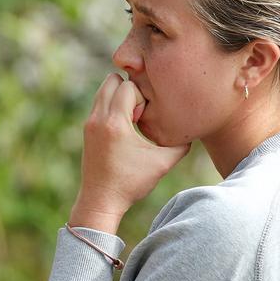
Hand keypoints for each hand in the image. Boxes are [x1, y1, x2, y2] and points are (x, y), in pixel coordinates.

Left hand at [71, 73, 190, 231]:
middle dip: (128, 89)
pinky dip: (112, 107)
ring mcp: (89, 123)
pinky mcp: (87, 130)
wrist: (100, 201)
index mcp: (114, 123)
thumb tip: (192, 132)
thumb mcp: (161, 164)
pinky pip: (100, 103)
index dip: (141, 97)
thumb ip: (180, 146)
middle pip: (111, 79)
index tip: (143, 120)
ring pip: (103, 90)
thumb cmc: (130, 184)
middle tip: (138, 114)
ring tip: (131, 120)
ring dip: (119, 98)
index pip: (127, 85)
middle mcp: (97, 118)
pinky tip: (124, 128)